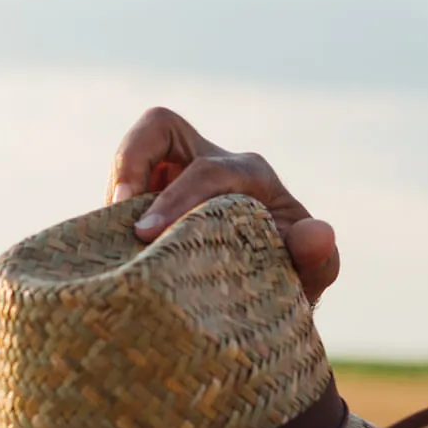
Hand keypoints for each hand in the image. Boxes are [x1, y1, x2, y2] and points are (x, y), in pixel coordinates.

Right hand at [106, 106, 339, 304]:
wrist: (262, 301)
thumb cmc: (286, 284)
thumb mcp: (307, 279)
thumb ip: (319, 259)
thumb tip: (318, 233)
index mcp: (252, 176)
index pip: (208, 170)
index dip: (175, 197)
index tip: (148, 234)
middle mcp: (214, 162)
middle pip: (160, 127)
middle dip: (132, 163)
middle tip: (118, 212)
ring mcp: (178, 173)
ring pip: (137, 148)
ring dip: (117, 182)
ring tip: (109, 230)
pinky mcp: (153, 192)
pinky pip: (122, 182)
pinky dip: (111, 208)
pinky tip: (111, 244)